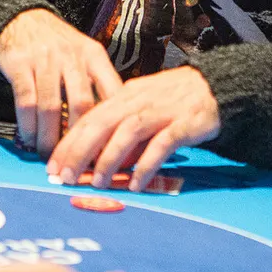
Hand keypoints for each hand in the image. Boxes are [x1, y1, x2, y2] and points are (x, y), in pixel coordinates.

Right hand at [0, 9, 122, 154]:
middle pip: (82, 103)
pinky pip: (25, 102)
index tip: (112, 149)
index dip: (114, 123)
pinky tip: (30, 139)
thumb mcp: (86, 56)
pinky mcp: (20, 65)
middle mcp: (72, 56)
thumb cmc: (59, 46)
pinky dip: (28, 126)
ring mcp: (44, 60)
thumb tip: (115, 127)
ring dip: (50, 137)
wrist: (22, 20)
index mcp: (94, 56)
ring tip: (51, 156)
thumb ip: (99, 84)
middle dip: (80, 138)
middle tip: (78, 160)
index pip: (112, 91)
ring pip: (51, 107)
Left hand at [48, 66, 218, 191]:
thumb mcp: (143, 109)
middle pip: (102, 123)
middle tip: (65, 178)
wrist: (217, 87)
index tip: (53, 166)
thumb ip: (122, 131)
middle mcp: (139, 100)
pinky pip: (161, 144)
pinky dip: (147, 164)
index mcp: (125, 95)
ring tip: (98, 182)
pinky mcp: (184, 123)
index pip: (90, 118)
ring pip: (128, 132)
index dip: (69, 142)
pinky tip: (137, 183)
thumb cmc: (176, 101)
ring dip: (110, 158)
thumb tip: (99, 162)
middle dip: (80, 151)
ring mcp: (162, 110)